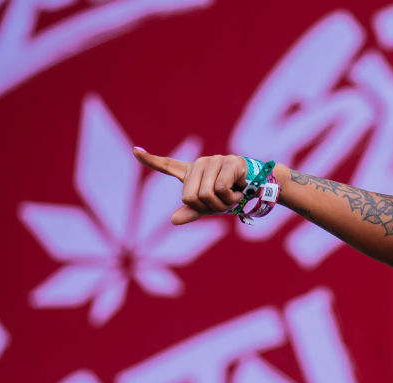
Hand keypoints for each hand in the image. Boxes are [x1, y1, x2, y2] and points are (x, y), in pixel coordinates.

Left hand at [133, 148, 247, 224]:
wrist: (257, 188)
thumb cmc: (230, 195)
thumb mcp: (210, 206)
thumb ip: (192, 212)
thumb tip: (173, 221)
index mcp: (191, 173)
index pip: (167, 164)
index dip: (150, 159)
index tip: (134, 151)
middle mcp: (199, 164)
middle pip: (189, 197)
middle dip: (207, 208)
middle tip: (221, 204)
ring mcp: (213, 161)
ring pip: (206, 194)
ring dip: (222, 204)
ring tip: (231, 197)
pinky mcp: (228, 162)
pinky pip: (221, 189)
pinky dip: (231, 198)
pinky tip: (238, 192)